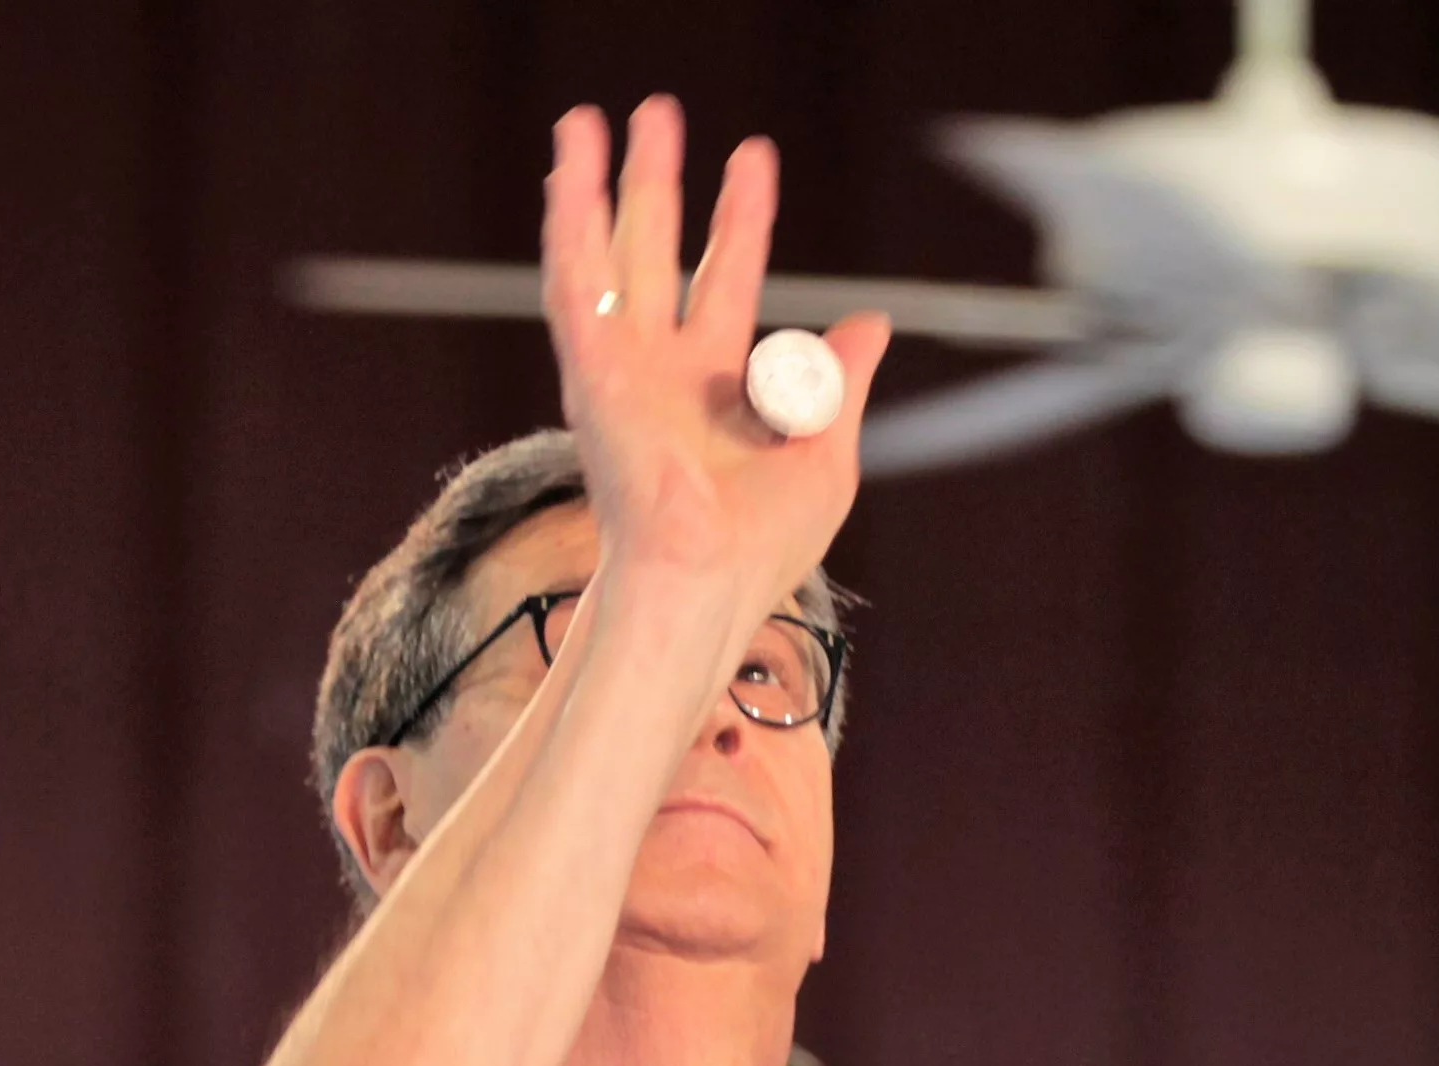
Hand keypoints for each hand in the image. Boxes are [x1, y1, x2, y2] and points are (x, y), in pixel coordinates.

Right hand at [539, 97, 889, 622]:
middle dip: (660, 181)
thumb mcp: (828, 449)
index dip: (740, 217)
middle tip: (660, 112)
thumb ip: (841, 381)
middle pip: (658, 251)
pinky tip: (569, 171)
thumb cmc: (763, 545)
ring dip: (597, 185)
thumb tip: (869, 321)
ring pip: (607, 255)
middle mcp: (663, 371)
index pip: (728, 276)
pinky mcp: (592, 371)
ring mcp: (622, 369)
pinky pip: (574, 284)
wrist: (708, 581)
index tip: (752, 157)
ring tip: (588, 117)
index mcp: (717, 387)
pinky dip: (569, 225)